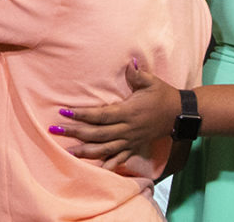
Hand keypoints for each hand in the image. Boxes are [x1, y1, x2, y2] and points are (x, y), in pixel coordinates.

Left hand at [56, 60, 178, 160]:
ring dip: (86, 151)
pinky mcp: (134, 147)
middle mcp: (127, 129)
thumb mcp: (152, 81)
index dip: (82, 114)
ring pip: (105, 149)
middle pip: (97, 134)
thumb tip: (129, 61)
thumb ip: (138, 74)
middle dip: (75, 132)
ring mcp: (130, 140)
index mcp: (128, 112)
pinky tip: (95, 171)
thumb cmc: (163, 95)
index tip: (64, 111)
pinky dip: (107, 166)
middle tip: (55, 130)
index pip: (100, 115)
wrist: (179, 114)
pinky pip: (119, 159)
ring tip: (68, 151)